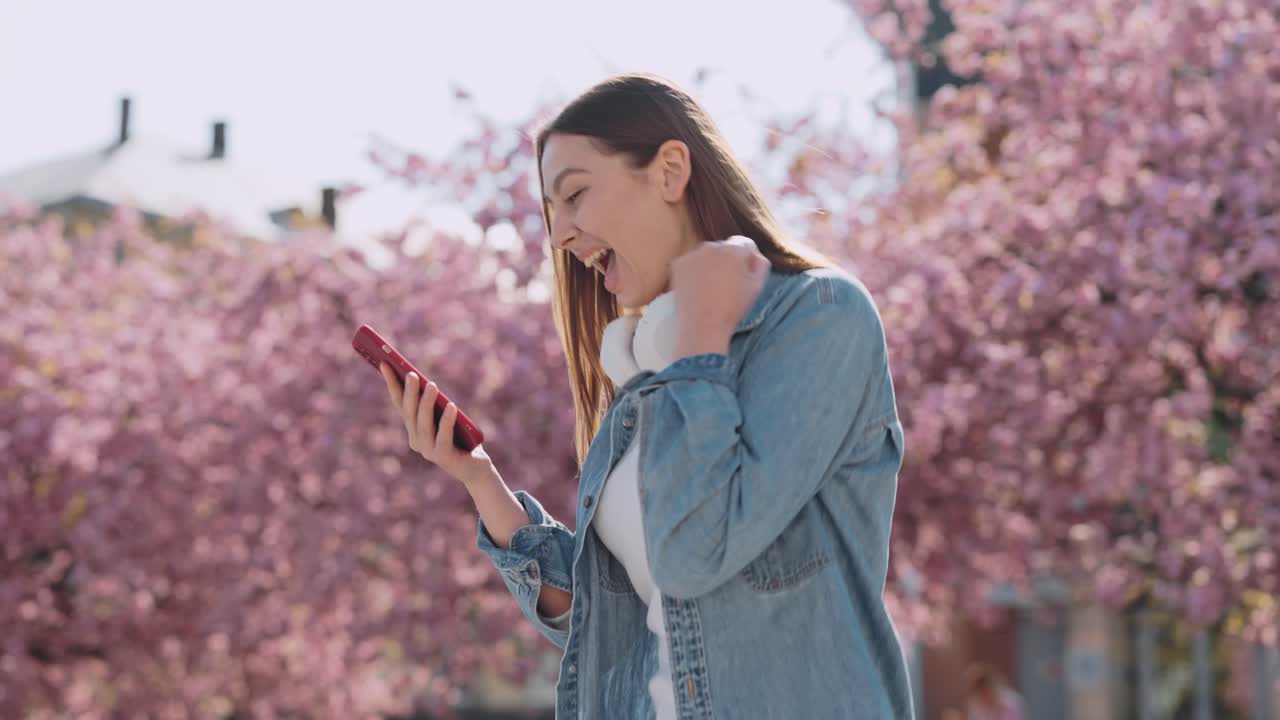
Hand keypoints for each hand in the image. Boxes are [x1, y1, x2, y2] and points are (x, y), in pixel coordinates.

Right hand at [381, 363, 493, 485]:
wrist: (474, 467)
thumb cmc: (461, 437)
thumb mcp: (447, 416)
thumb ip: (436, 404)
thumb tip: (427, 380)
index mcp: (413, 429)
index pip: (400, 404)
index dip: (392, 384)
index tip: (385, 364)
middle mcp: (416, 440)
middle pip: (410, 413)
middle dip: (410, 392)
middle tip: (412, 374)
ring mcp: (428, 450)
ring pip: (423, 424)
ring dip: (426, 404)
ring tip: (432, 385)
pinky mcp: (444, 457)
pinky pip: (444, 436)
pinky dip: (446, 421)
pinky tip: (451, 406)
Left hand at [670, 235, 769, 357]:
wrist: (702, 326)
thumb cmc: (732, 308)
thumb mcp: (756, 286)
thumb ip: (760, 264)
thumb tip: (754, 255)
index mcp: (734, 250)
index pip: (746, 244)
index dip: (747, 259)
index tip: (744, 274)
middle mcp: (712, 246)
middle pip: (725, 248)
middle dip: (728, 260)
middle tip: (727, 283)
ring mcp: (692, 254)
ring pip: (707, 254)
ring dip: (711, 264)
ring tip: (711, 288)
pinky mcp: (678, 264)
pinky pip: (691, 262)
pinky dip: (695, 271)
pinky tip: (698, 288)